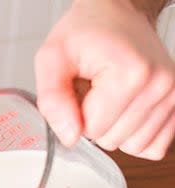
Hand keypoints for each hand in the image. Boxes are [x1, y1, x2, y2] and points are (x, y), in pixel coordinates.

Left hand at [35, 0, 174, 159]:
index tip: (82, 89)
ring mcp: (173, 96)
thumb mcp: (52, 59)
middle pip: (113, 141)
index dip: (78, 116)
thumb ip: (52, 100)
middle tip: (96, 91)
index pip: (93, 130)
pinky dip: (135, 135)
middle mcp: (159, 85)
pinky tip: (127, 111)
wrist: (117, 14)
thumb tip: (70, 136)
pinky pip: (152, 147)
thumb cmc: (85, 34)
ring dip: (115, 130)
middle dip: (96, 123)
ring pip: (133, 147)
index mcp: (131, 73)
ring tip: (111, 98)